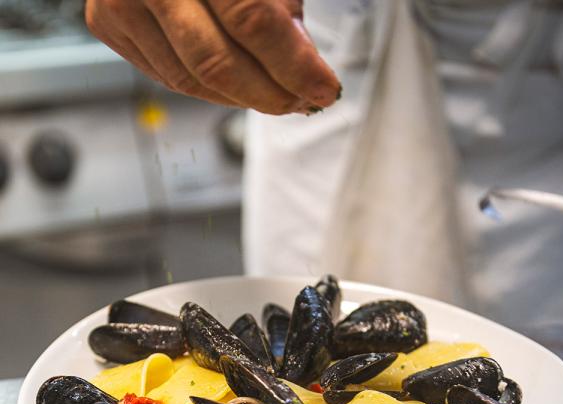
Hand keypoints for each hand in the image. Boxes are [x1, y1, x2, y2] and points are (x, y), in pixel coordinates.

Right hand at [85, 0, 340, 113]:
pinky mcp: (106, 20)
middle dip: (269, 94)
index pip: (251, 20)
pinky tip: (237, 83)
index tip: (324, 89)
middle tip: (302, 102)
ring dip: (241, 97)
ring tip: (277, 94)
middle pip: (216, 61)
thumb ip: (281, 3)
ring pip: (189, 79)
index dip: (293, 64)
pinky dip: (209, 88)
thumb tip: (305, 67)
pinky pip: (168, 76)